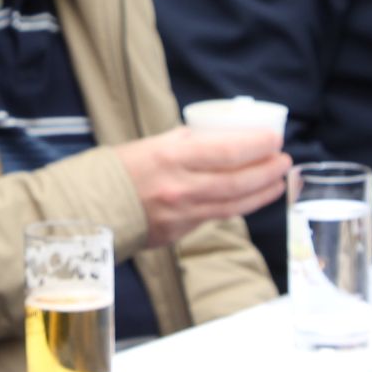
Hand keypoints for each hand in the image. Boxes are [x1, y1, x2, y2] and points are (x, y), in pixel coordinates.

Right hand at [114, 127, 291, 250]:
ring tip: (277, 180)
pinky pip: (215, 218)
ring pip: (233, 205)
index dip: (257, 145)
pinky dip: (238, 206)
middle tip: (284, 160)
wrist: (87, 207)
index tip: (275, 138)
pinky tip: (251, 198)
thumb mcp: (153, 144)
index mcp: (171, 157)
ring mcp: (179, 215)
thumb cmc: (119, 169)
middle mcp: (179, 188)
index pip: (227, 151)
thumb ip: (187, 142)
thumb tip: (222, 137)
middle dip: (267, 170)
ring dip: (261, 192)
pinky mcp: (177, 233)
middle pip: (237, 181)